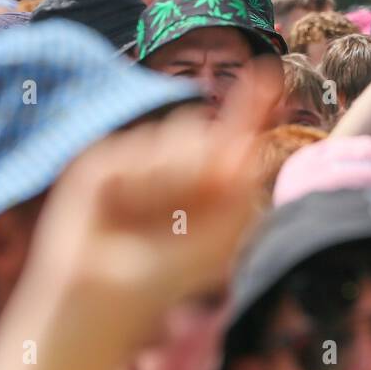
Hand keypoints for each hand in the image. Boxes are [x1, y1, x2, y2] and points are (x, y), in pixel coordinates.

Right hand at [33, 60, 274, 307]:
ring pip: (173, 135)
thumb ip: (237, 188)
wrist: (109, 297)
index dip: (249, 104)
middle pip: (200, 127)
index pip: (229, 131)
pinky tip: (125, 213)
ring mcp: (133, 158)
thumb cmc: (165, 275)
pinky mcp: (101, 162)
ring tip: (157, 220)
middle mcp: (166, 160)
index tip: (269, 72)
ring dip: (178, 179)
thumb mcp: (219, 235)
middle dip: (205, 166)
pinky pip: (141, 152)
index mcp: (200, 176)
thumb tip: (245, 144)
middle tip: (188, 214)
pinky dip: (146, 184)